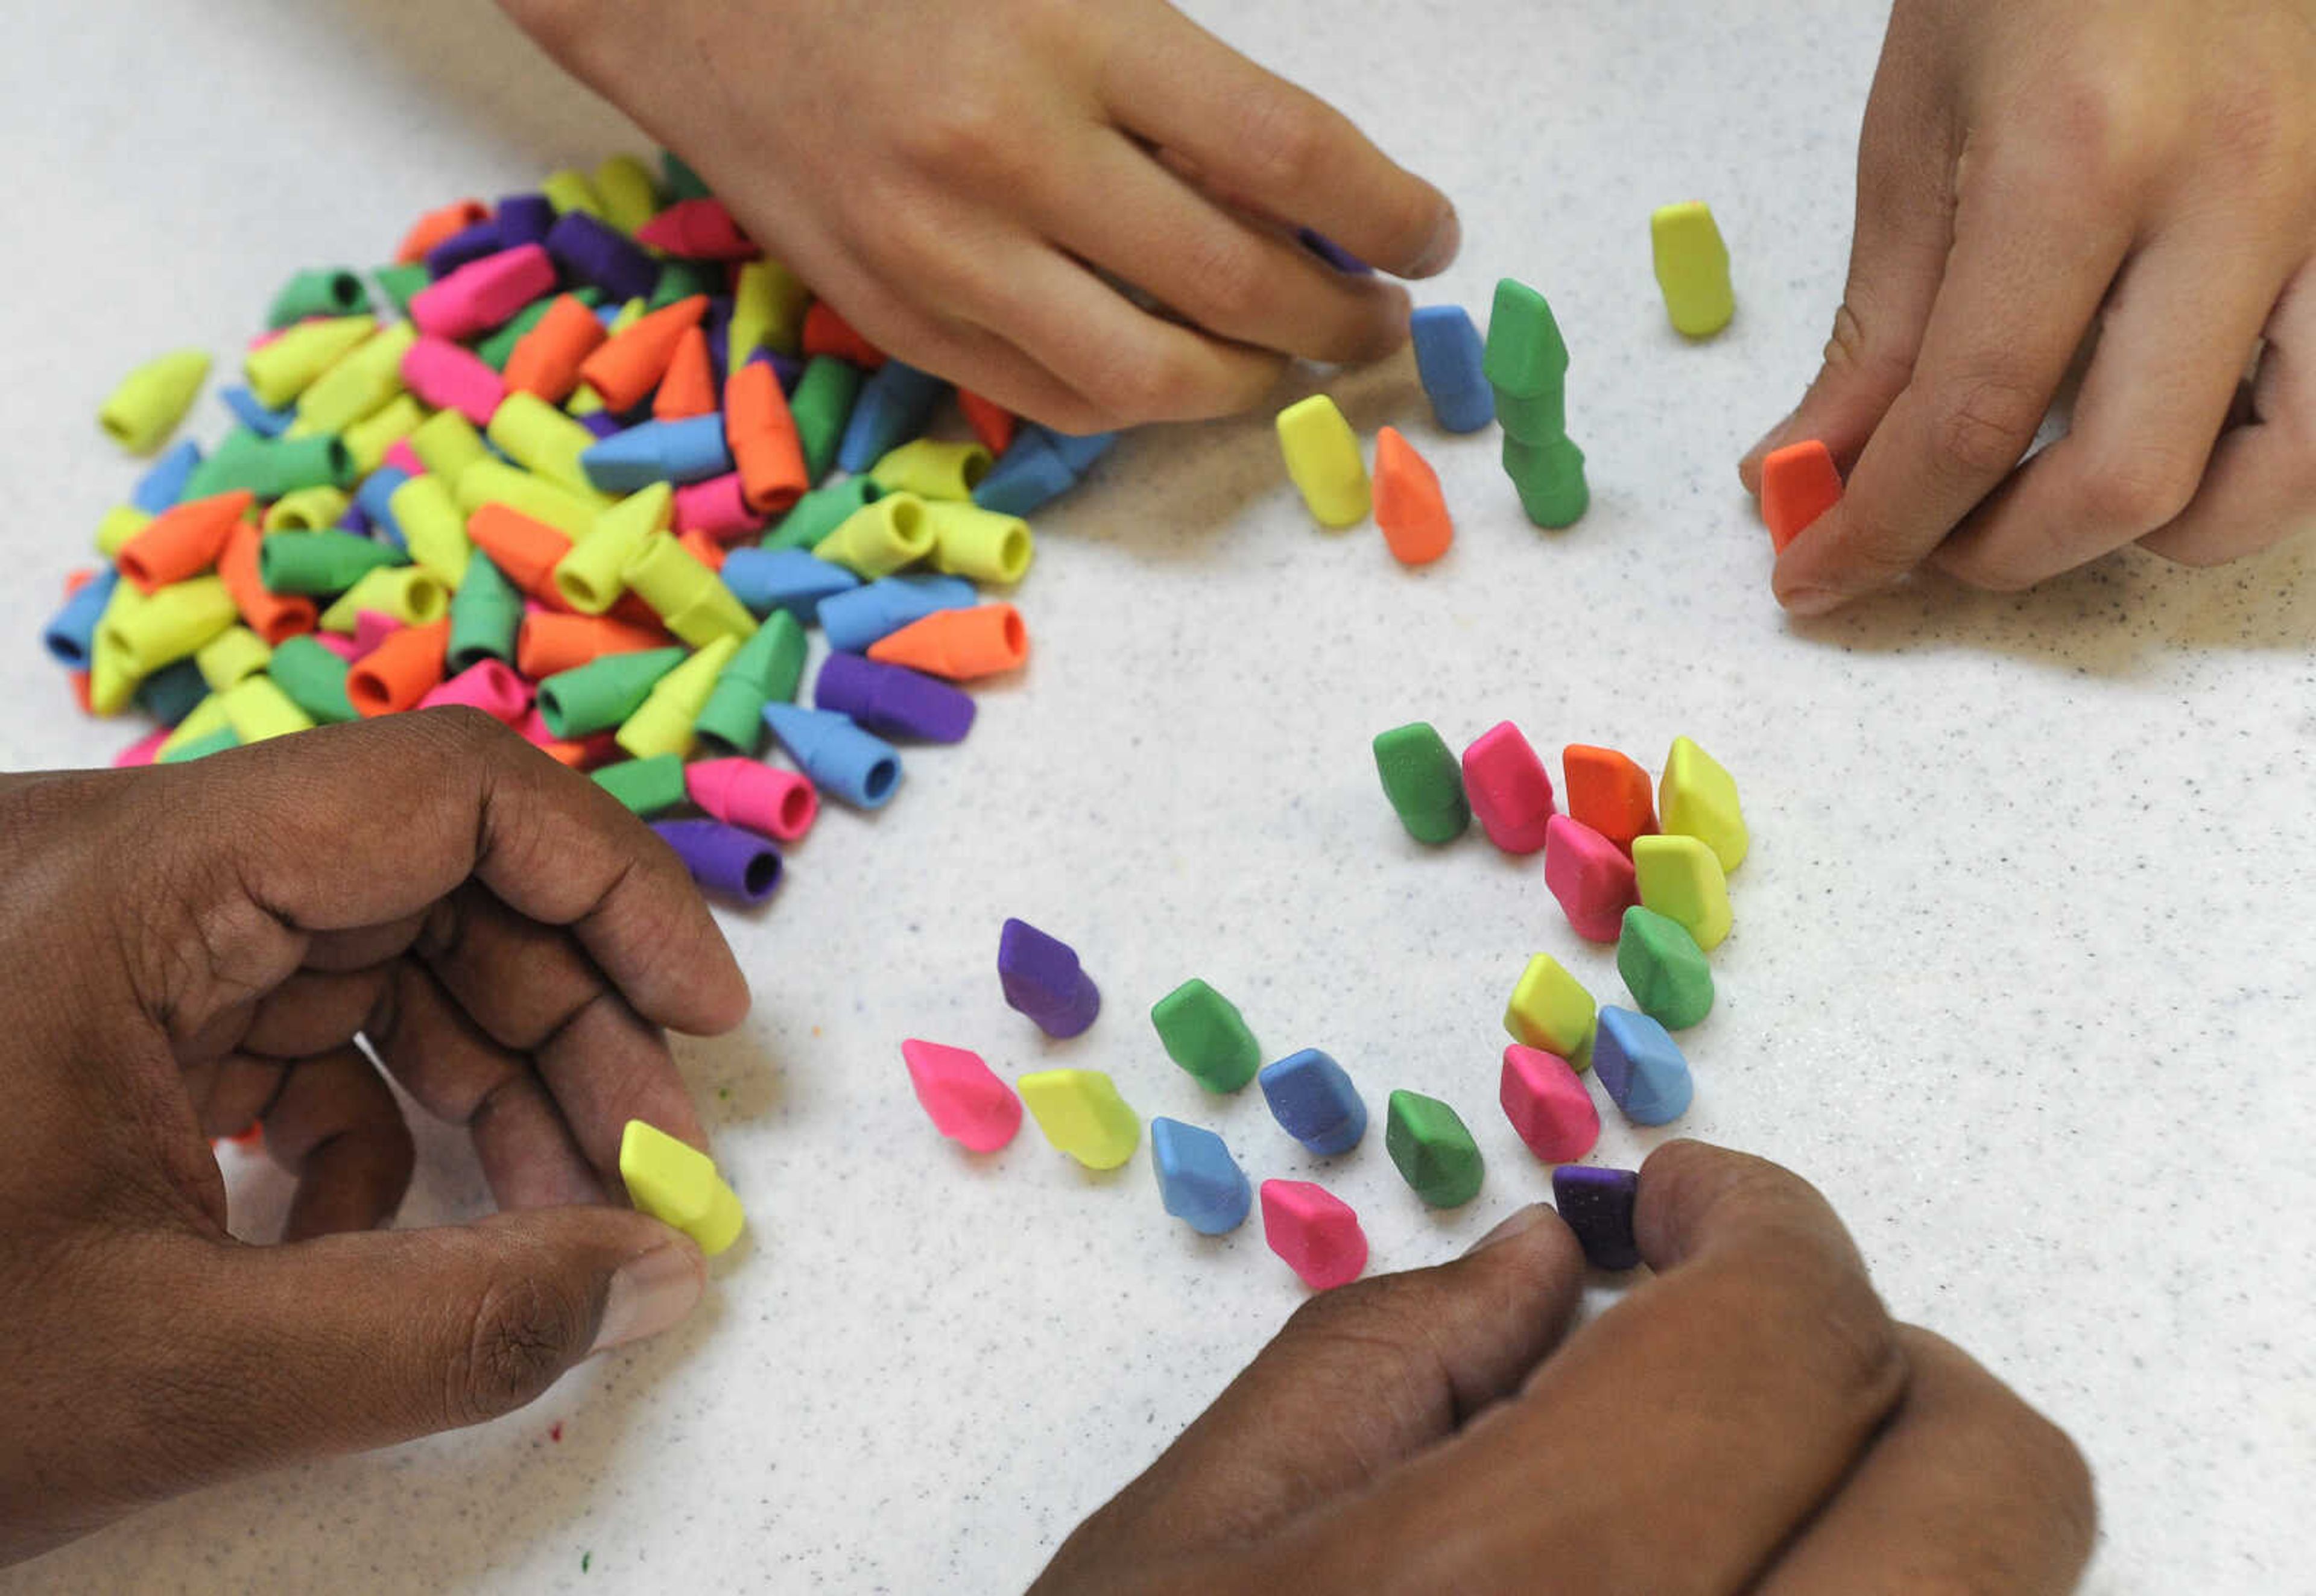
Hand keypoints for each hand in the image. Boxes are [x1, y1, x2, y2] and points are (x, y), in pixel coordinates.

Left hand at [0, 712, 747, 1565]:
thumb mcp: (178, 1372)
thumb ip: (454, 1330)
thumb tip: (656, 1277)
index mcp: (123, 885)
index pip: (447, 791)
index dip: (612, 890)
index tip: (702, 1020)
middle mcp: (113, 872)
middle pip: (423, 875)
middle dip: (562, 1016)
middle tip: (649, 1163)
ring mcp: (92, 941)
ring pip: (360, 953)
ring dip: (477, 1073)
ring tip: (551, 1215)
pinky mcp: (76, 1014)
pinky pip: (276, 1020)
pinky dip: (358, 1118)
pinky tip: (356, 1240)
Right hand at [500, 0, 1456, 431]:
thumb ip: (1180, 79)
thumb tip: (1307, 192)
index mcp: (1073, 36)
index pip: (1287, 158)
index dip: (1388, 213)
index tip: (1429, 236)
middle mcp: (1009, 158)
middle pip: (1235, 286)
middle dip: (1339, 317)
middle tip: (1378, 317)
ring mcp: (941, 257)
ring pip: (1146, 380)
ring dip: (1249, 383)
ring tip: (1291, 361)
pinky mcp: (892, 320)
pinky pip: (1047, 400)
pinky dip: (1135, 401)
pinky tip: (1176, 372)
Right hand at [1034, 1141, 2094, 1593]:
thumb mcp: (1176, 1553)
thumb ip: (1378, 1365)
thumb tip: (1557, 1268)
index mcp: (1528, 1594)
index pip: (1789, 1332)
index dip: (1751, 1215)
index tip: (1673, 1208)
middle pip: (1995, 1485)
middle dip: (1882, 1358)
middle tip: (1736, 1338)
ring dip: (1904, 1522)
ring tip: (1735, 1501)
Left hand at [1740, 0, 2315, 611]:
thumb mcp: (1919, 130)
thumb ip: (1877, 328)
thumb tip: (1811, 469)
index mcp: (2083, 161)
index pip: (1966, 423)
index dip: (1876, 531)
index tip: (1814, 577)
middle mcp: (2237, 197)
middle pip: (2127, 483)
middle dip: (1999, 555)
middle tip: (1922, 540)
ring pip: (2276, 482)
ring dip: (2144, 531)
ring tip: (2043, 494)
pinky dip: (2245, 466)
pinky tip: (2155, 434)